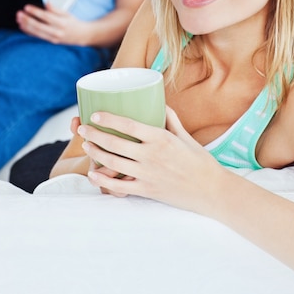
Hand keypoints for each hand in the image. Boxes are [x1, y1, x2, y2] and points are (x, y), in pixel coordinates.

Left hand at [16, 2, 88, 44]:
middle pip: (38, 25)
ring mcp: (53, 38)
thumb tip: (47, 2)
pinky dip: (29, 32)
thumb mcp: (67, 13)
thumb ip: (55, 9)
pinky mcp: (50, 42)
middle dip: (27, 19)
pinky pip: (37, 37)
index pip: (46, 16)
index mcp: (62, 23)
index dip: (35, 11)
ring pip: (36, 32)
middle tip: (19, 13)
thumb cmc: (73, 23)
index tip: (26, 7)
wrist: (81, 35)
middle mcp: (57, 32)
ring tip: (19, 19)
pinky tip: (23, 27)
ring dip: (25, 26)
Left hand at [77, 107, 223, 210]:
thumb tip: (159, 103)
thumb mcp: (185, 136)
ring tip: (86, 146)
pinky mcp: (146, 190)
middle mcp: (151, 156)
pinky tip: (93, 175)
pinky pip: (119, 186)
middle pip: (115, 144)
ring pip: (113, 163)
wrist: (210, 190)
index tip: (96, 114)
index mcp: (161, 138)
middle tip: (82, 128)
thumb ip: (170, 119)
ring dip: (95, 154)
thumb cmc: (200, 161)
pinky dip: (103, 181)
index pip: (129, 126)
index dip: (109, 119)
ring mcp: (147, 174)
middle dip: (94, 135)